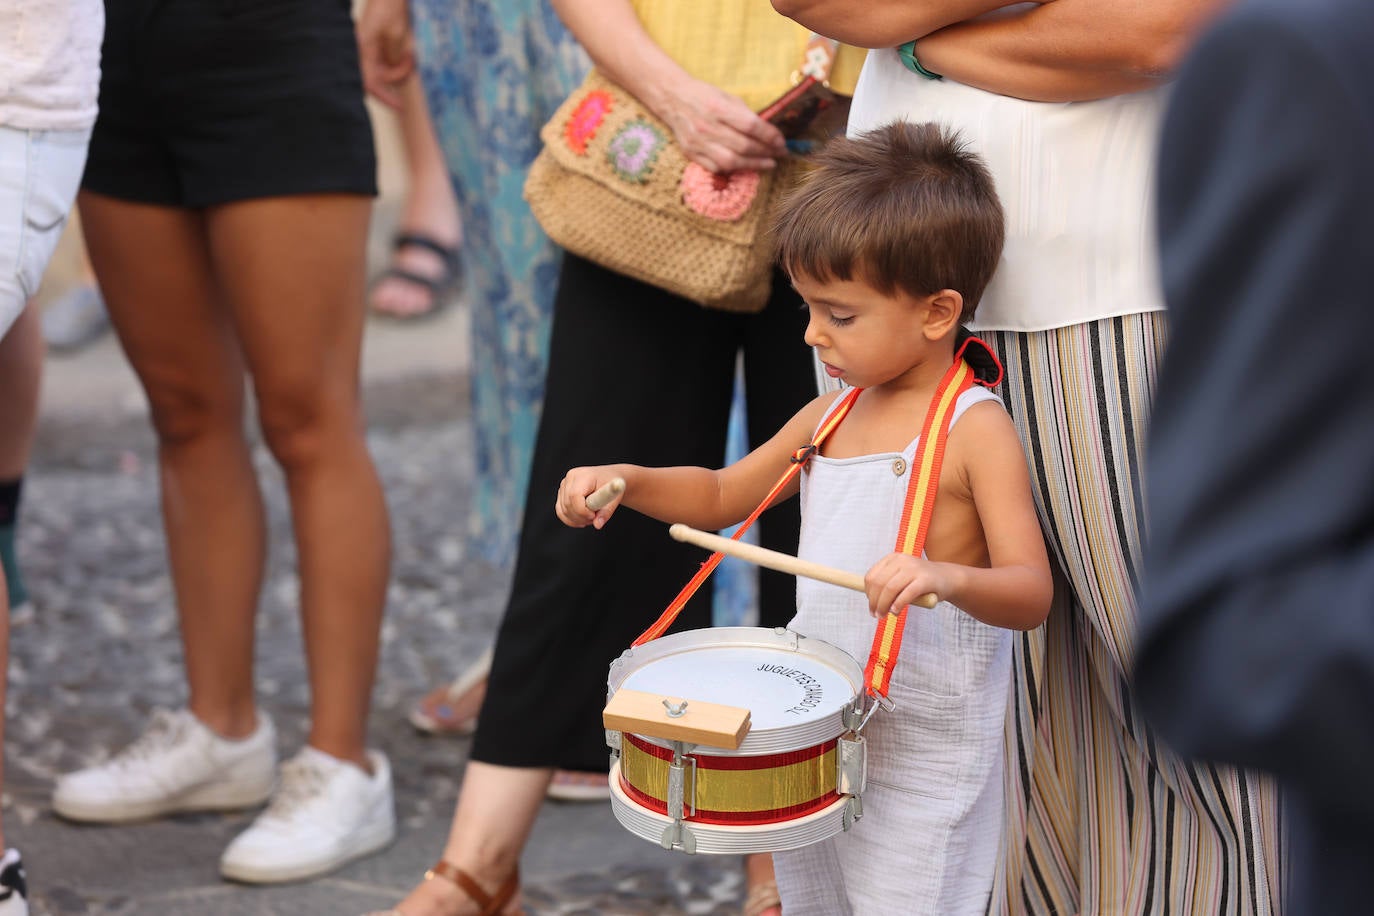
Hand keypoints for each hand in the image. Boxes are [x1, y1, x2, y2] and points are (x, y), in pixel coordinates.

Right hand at [356, 0, 413, 108]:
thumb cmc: (388, 5)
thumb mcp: (395, 31)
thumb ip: (393, 55)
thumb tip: (393, 73)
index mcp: (362, 48)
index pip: (369, 82)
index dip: (384, 97)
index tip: (399, 107)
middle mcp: (363, 51)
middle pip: (379, 79)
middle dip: (397, 76)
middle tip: (411, 63)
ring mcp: (370, 50)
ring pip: (386, 73)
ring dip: (401, 68)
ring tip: (411, 53)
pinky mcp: (377, 48)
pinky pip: (388, 64)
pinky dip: (399, 63)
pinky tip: (407, 54)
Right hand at [556, 467, 623, 529]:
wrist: (608, 477)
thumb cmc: (611, 484)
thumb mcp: (613, 497)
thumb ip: (606, 512)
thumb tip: (597, 524)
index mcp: (583, 475)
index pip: (574, 495)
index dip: (582, 510)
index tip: (593, 516)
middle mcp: (570, 477)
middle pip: (567, 504)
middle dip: (580, 517)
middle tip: (594, 518)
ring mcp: (564, 485)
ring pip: (563, 510)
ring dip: (576, 519)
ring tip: (591, 517)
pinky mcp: (561, 492)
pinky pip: (560, 510)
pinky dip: (570, 519)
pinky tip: (582, 520)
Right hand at [654, 77, 787, 172]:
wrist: (673, 98)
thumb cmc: (705, 96)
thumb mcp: (727, 97)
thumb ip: (746, 115)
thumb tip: (768, 134)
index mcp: (718, 108)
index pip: (751, 126)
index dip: (770, 136)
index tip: (781, 142)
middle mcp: (707, 126)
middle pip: (744, 146)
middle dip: (766, 152)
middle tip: (779, 154)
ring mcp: (698, 142)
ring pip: (731, 161)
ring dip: (754, 165)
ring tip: (768, 164)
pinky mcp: (691, 153)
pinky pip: (716, 167)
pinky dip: (733, 169)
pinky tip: (745, 166)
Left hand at [864, 553, 950, 617]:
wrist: (948, 578)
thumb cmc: (920, 582)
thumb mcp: (901, 578)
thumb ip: (887, 584)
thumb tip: (870, 601)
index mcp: (893, 558)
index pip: (871, 576)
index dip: (868, 593)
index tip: (871, 604)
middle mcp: (902, 560)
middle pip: (879, 583)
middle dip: (874, 602)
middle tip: (875, 614)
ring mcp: (914, 568)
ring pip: (890, 589)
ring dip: (883, 605)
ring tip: (883, 615)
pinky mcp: (925, 579)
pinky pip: (906, 594)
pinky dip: (898, 604)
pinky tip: (896, 612)